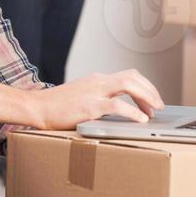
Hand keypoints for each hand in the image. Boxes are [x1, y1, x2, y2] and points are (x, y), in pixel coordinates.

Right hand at [30, 70, 164, 129]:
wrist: (36, 108)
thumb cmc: (57, 107)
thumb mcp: (81, 96)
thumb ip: (98, 98)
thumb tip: (118, 110)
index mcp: (97, 80)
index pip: (128, 75)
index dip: (145, 87)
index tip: (152, 102)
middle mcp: (98, 82)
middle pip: (133, 76)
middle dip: (150, 90)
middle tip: (159, 106)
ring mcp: (94, 92)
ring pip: (128, 84)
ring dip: (146, 96)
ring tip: (154, 111)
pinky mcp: (89, 106)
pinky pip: (117, 105)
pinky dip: (133, 111)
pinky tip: (141, 120)